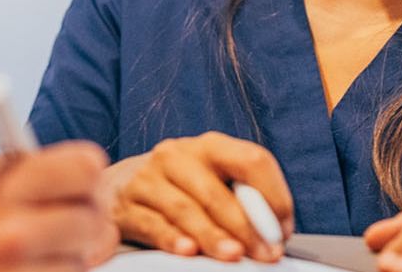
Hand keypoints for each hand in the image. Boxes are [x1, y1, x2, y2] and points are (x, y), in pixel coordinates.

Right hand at [0, 141, 117, 271]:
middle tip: (64, 230)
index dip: (83, 178)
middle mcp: (10, 234)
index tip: (75, 187)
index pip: (84, 167)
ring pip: (82, 262)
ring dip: (65, 262)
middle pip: (95, 219)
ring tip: (30, 260)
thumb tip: (45, 164)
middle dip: (84, 225)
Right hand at [102, 131, 293, 262]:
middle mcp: (177, 155)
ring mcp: (148, 178)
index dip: (274, 195)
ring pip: (186, 210)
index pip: (252, 160)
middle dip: (247, 227)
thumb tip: (274, 230)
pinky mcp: (126, 205)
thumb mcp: (210, 179)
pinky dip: (173, 239)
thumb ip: (239, 197)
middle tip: (265, 253)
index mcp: (209, 145)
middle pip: (218, 192)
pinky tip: (188, 251)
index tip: (282, 228)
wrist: (119, 185)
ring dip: (214, 236)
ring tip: (234, 256)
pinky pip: (153, 225)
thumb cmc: (179, 186)